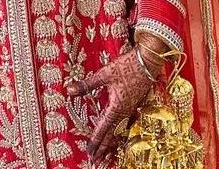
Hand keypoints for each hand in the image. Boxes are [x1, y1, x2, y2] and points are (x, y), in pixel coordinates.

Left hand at [65, 43, 162, 160]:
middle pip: (112, 134)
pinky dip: (120, 132)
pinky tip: (120, 133)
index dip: (96, 140)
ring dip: (111, 142)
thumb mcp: (104, 74)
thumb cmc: (127, 66)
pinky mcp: (135, 103)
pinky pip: (126, 123)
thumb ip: (87, 84)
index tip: (89, 152)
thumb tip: (69, 90)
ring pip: (119, 129)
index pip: (103, 128)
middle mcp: (125, 111)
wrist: (149, 61)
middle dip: (103, 148)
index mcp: (117, 106)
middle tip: (96, 161)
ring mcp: (131, 108)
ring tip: (106, 154)